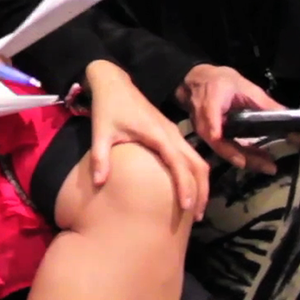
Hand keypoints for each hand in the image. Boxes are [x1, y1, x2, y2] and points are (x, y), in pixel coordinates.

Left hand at [83, 60, 209, 218]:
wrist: (114, 83)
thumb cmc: (107, 107)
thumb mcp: (100, 131)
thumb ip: (100, 157)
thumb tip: (99, 183)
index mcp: (158, 134)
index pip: (179, 164)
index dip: (185, 186)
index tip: (187, 207)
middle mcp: (172, 133)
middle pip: (197, 164)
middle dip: (201, 190)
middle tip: (196, 215)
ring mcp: (174, 132)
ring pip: (197, 159)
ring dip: (200, 182)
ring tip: (195, 207)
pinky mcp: (171, 132)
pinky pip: (190, 154)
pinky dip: (193, 172)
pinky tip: (187, 187)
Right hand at [176, 64, 280, 173]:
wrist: (195, 78)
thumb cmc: (218, 80)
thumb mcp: (242, 86)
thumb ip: (263, 102)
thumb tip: (287, 114)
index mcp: (209, 106)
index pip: (213, 131)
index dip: (225, 147)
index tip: (241, 159)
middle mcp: (203, 123)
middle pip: (221, 146)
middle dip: (245, 158)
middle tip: (269, 167)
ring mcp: (205, 131)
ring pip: (224, 150)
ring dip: (246, 158)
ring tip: (268, 165)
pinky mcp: (210, 135)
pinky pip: (225, 147)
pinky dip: (241, 153)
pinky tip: (258, 157)